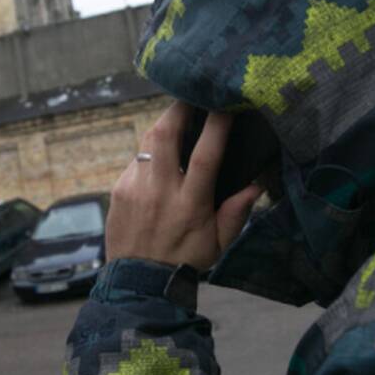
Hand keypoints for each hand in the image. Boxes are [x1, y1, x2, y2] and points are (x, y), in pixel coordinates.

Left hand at [106, 102, 263, 270]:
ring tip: (177, 117)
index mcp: (190, 204)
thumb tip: (257, 185)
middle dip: (178, 108)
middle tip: (191, 93)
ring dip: (163, 124)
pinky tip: (159, 157)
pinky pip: (136, 160)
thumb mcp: (219, 244)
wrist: (138, 281)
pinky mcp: (118, 189)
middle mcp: (160, 191)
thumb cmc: (184, 259)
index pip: (204, 156)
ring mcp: (135, 188)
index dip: (216, 126)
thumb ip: (237, 213)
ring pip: (147, 141)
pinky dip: (150, 153)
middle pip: (165, 134)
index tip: (225, 104)